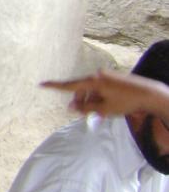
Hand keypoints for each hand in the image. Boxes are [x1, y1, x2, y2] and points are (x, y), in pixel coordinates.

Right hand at [43, 70, 168, 117]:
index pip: (69, 85)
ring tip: (102, 113)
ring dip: (91, 101)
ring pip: (90, 90)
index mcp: (93, 81)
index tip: (40, 84)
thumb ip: (85, 108)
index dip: (54, 86)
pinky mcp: (113, 78)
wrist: (151, 94)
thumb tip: (70, 107)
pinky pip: (99, 88)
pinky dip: (99, 97)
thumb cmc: (127, 102)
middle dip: (81, 102)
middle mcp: (98, 75)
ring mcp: (106, 75)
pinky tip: (108, 107)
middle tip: (88, 116)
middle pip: (80, 90)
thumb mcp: (104, 109)